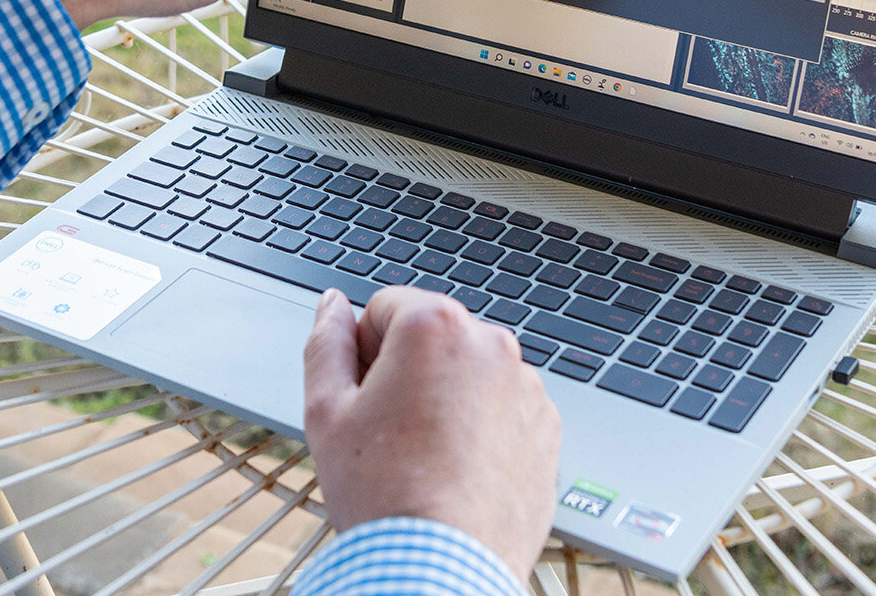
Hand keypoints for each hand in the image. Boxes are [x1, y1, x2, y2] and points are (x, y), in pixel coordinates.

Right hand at [302, 287, 561, 584]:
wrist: (442, 569)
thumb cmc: (384, 495)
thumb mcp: (327, 411)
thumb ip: (327, 343)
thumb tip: (333, 306)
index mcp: (436, 327)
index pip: (385, 307)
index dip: (364, 352)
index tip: (366, 397)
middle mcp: (492, 346)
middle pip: (432, 338)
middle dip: (409, 371)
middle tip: (390, 431)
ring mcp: (527, 388)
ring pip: (469, 374)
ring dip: (447, 397)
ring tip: (426, 457)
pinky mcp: (548, 429)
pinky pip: (503, 410)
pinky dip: (482, 429)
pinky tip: (458, 469)